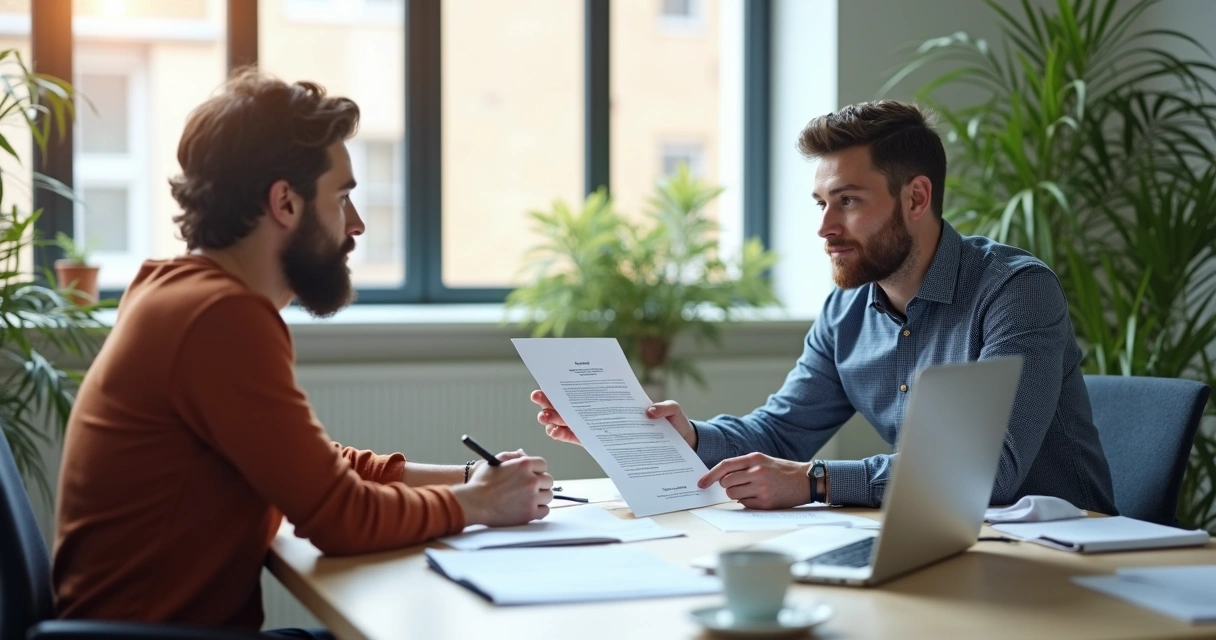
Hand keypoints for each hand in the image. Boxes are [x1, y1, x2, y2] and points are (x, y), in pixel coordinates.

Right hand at [453, 451, 552, 526]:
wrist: (473, 503)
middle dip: (540, 483)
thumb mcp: (494, 462)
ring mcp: (532, 497)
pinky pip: (545, 511)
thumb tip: (523, 454)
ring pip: (548, 496)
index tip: (532, 475)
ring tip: (528, 499)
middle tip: (530, 488)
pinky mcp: (530, 513)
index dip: (537, 470)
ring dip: (541, 497)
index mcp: (523, 464)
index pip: (542, 464)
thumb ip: (512, 457)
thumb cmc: (480, 482)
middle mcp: (531, 479)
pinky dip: (539, 510)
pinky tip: (529, 508)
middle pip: (548, 480)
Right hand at [531, 390, 697, 449]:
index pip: (590, 392)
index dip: (570, 388)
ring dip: (556, 419)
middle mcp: (606, 413)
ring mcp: (603, 429)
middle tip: (538, 397)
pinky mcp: (605, 444)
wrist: (677, 444)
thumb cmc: (672, 424)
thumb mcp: (672, 411)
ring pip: (574, 422)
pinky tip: (554, 432)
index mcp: (617, 400)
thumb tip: (649, 411)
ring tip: (543, 417)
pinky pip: (581, 439)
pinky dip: (566, 435)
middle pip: (576, 406)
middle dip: (555, 401)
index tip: (552, 382)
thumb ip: (664, 408)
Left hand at [698, 452, 811, 509]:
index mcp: (755, 458)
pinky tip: (759, 497)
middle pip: (726, 482)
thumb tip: (721, 478)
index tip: (701, 483)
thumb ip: (743, 466)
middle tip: (739, 485)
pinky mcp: (766, 502)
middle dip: (727, 486)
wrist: (805, 480)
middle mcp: (757, 472)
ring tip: (751, 490)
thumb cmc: (782, 470)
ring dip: (737, 494)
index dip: (710, 475)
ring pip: (733, 494)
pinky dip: (747, 502)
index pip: (725, 466)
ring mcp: (761, 488)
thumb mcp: (763, 460)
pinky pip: (744, 504)